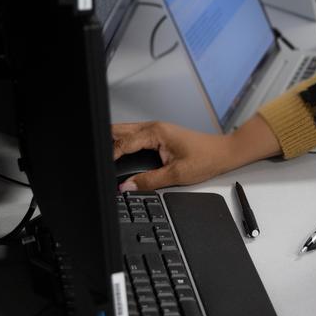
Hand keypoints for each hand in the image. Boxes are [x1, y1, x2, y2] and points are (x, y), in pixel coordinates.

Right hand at [113, 114, 281, 192]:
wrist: (222, 154)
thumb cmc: (205, 159)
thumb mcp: (176, 175)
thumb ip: (149, 181)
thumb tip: (127, 187)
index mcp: (156, 132)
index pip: (124, 142)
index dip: (110, 154)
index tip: (99, 166)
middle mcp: (154, 127)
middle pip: (121, 130)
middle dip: (106, 141)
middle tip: (93, 155)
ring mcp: (156, 130)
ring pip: (126, 131)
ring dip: (114, 141)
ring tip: (101, 155)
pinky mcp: (159, 135)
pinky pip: (135, 135)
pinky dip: (123, 142)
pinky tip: (118, 153)